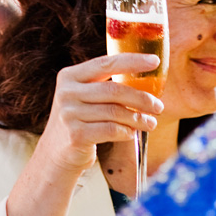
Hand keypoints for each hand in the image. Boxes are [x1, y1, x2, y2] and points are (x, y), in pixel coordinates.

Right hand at [37, 53, 162, 175]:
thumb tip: (147, 81)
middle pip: (114, 90)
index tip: (155, 61)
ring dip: (138, 118)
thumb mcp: (84, 97)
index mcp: (70, 76)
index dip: (132, 61)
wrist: (56, 154)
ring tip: (151, 122)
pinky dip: (126, 132)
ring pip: (115, 112)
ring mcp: (69, 114)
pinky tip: (132, 133)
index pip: (106, 62)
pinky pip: (111, 130)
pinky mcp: (75, 134)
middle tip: (158, 106)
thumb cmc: (80, 121)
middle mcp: (67, 92)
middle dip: (141, 98)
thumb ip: (105, 85)